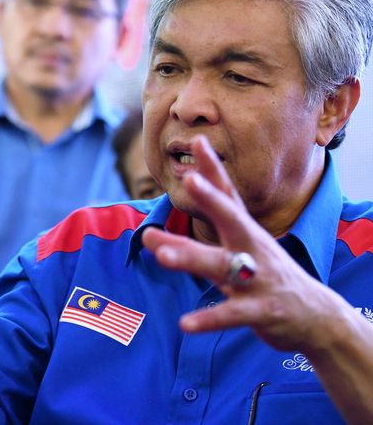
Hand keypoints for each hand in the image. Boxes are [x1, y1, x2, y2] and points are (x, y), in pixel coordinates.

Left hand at [141, 136, 348, 352]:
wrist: (315, 318)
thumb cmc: (266, 277)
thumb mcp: (238, 251)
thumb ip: (194, 240)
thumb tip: (152, 230)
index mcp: (246, 233)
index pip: (228, 196)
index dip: (212, 170)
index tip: (198, 142)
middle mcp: (251, 249)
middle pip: (231, 219)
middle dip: (211, 200)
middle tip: (189, 181)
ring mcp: (257, 279)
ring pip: (220, 266)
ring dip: (190, 258)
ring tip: (160, 255)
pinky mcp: (261, 310)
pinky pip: (230, 314)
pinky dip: (207, 319)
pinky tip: (184, 324)